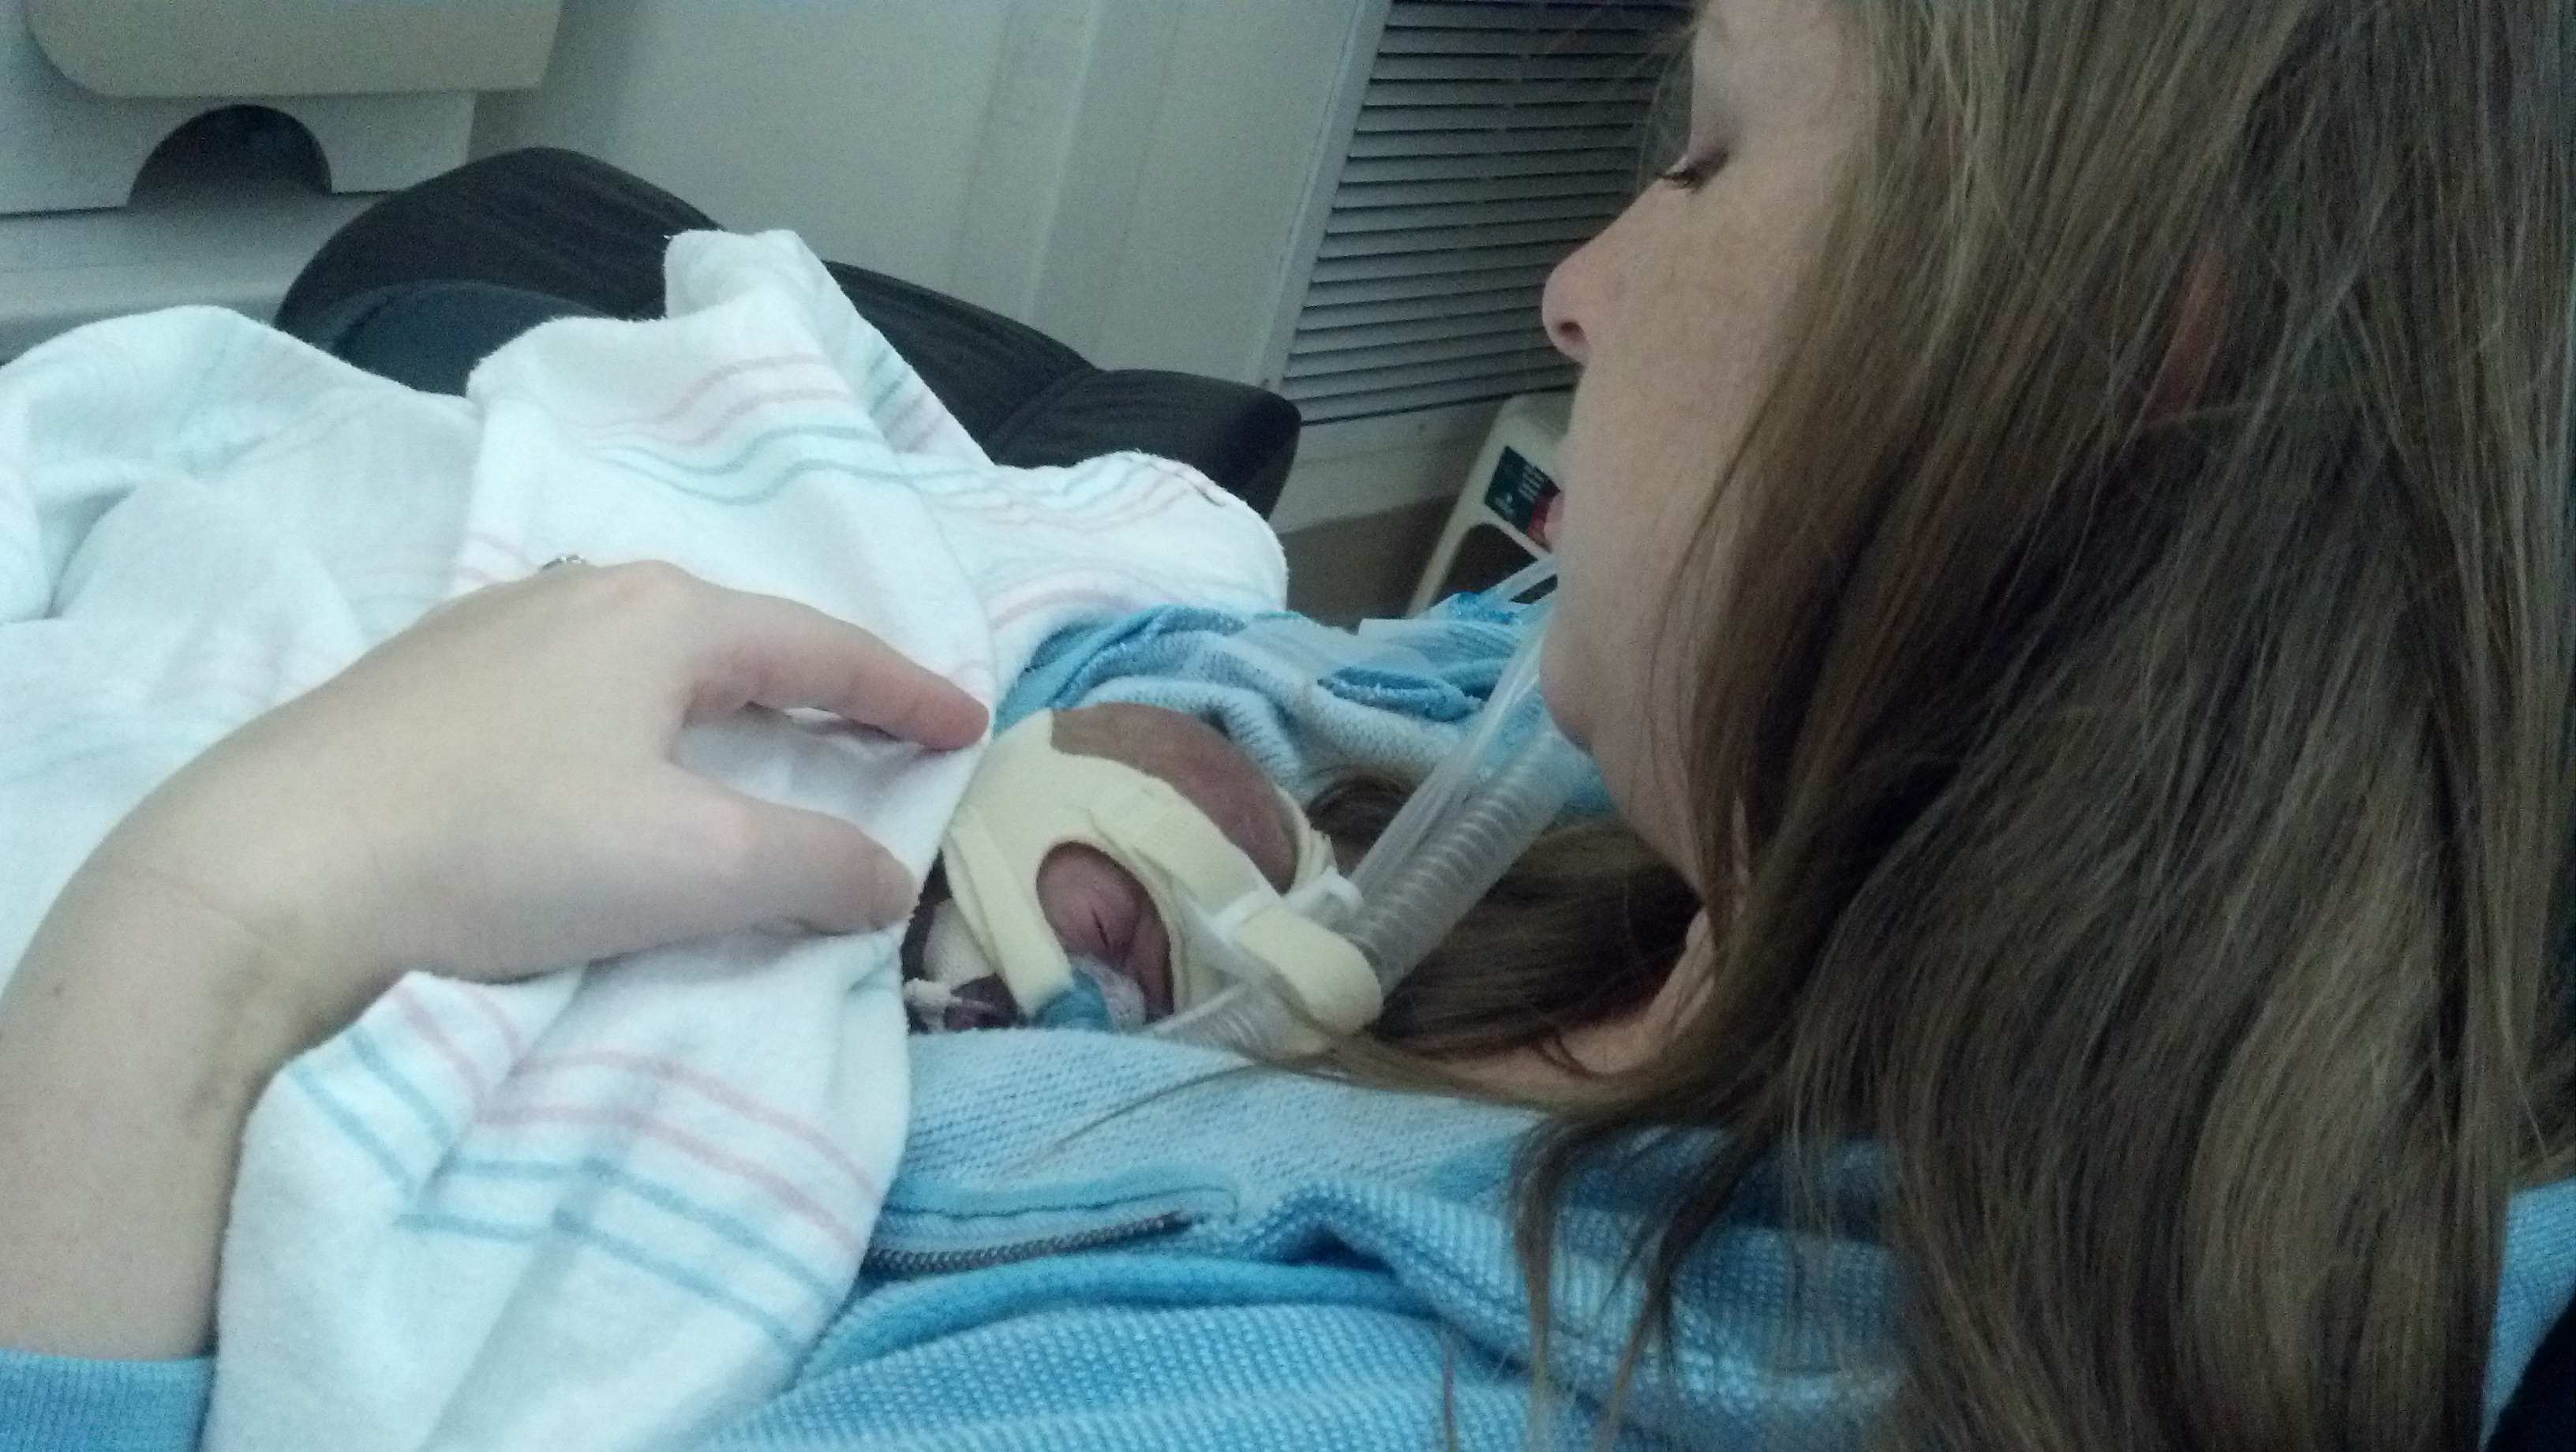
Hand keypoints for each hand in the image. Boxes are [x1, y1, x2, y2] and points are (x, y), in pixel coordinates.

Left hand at [88, 560, 986, 1020]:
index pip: (822, 647)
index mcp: (664, 615)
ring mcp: (488, 632)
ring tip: (757, 749)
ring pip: (645, 658)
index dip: (905, 692)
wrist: (266, 873)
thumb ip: (814, 867)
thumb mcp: (693, 868)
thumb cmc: (504, 849)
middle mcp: (580, 594)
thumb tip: (885, 878)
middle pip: (734, 638)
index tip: (969, 726)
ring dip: (719, 705)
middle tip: (877, 735)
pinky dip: (637, 723)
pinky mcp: (419, 688)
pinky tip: (617, 764)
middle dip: (815, 687)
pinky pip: (575, 688)